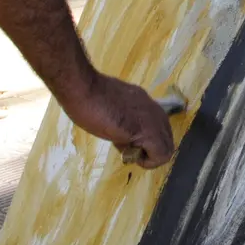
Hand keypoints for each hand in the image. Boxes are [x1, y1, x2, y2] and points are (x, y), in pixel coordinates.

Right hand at [0, 0, 174, 168]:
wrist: (77, 84)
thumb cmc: (79, 89)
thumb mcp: (98, 97)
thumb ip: (107, 104)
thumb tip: (90, 103)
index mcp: (141, 99)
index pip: (157, 124)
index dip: (141, 138)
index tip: (122, 138)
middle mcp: (152, 106)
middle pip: (166, 137)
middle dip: (147, 149)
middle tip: (122, 143)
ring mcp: (150, 117)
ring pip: (166, 148)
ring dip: (146, 155)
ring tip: (122, 144)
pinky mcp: (145, 128)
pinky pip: (161, 154)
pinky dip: (148, 160)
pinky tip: (125, 147)